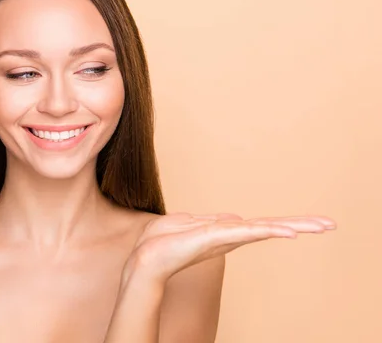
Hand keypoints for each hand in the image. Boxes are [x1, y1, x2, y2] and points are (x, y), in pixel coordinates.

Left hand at [123, 213, 336, 284]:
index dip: (284, 224)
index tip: (310, 223)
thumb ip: (211, 221)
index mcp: (225, 231)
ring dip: (293, 225)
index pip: (259, 225)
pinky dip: (269, 230)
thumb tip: (233, 217)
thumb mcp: (188, 224)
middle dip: (299, 224)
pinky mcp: (217, 238)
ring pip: (264, 228)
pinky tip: (290, 232)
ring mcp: (226, 238)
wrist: (146, 258)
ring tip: (321, 225)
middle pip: (269, 227)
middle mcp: (230, 236)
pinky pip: (247, 231)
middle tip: (329, 224)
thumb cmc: (162, 242)